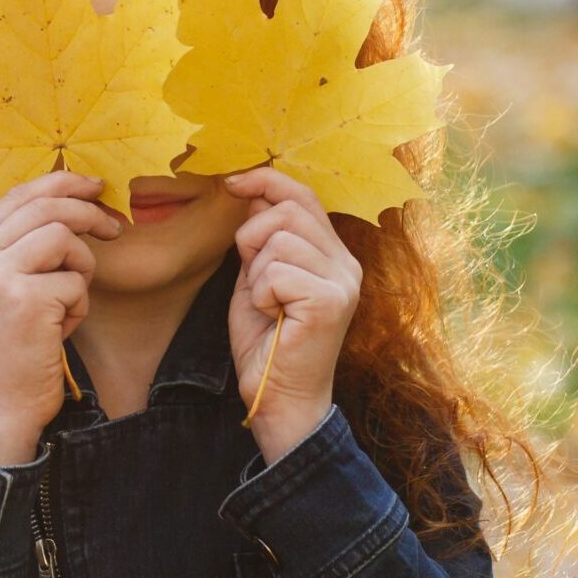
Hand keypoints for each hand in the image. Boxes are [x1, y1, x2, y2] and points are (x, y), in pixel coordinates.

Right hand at [0, 170, 120, 465]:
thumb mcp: (0, 289)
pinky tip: (60, 331)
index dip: (63, 182)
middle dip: (89, 212)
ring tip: (68, 304)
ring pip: (64, 238)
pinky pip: (75, 282)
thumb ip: (20, 247)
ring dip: (82, 270)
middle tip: (115, 228)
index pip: (19, 194)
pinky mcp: (23, 299)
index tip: (96, 187)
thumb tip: (71, 203)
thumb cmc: (9, 350)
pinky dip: (79, 307)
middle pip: (45, 205)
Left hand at [224, 166, 363, 463]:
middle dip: (252, 237)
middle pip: (288, 211)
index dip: (266, 181)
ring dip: (257, 274)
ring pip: (279, 240)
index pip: (303, 196)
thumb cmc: (266, 341)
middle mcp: (346, 264)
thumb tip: (251, 191)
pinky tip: (272, 316)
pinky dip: (261, 294)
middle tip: (254, 279)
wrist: (278, 397)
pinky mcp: (330, 302)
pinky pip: (277, 272)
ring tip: (268, 304)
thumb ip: (262, 239)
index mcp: (333, 255)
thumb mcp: (258, 277)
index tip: (232, 183)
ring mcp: (343, 282)